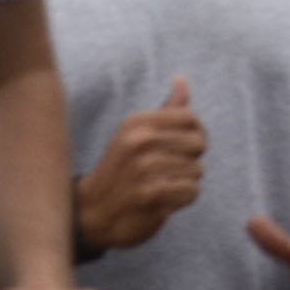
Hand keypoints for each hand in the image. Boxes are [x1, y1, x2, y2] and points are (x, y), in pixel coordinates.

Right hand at [75, 80, 203, 253]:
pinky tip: (163, 199)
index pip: (191, 118)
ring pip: (197, 170)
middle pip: (199, 143)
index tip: (178, 147)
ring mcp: (144, 169)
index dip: (194, 133)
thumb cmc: (120, 169)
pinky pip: (192, 191)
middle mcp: (138, 142)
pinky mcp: (151, 196)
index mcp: (135, 123)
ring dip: (185, 182)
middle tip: (167, 169)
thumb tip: (181, 78)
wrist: (90, 211)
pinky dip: (182, 199)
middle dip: (190, 159)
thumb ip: (165, 110)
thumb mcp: (134, 133)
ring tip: (161, 185)